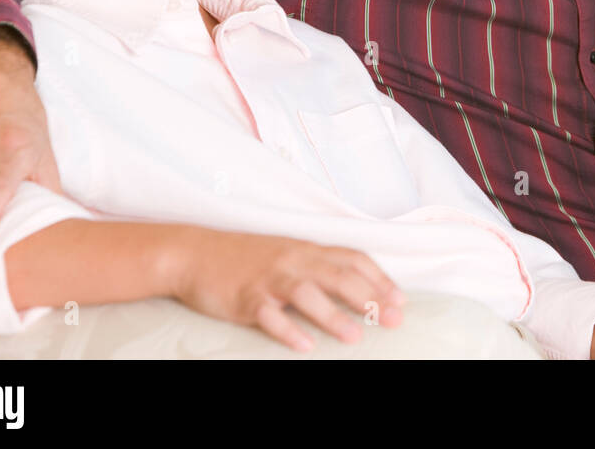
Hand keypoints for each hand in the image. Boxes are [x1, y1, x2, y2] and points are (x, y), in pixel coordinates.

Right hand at [169, 229, 404, 351]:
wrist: (194, 253)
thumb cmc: (245, 257)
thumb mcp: (287, 253)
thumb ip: (318, 266)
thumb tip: (355, 287)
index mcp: (306, 249)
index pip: (352, 258)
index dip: (380, 278)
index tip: (400, 300)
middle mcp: (292, 260)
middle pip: (338, 275)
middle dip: (369, 297)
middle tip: (392, 320)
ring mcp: (269, 279)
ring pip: (306, 293)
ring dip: (333, 315)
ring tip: (355, 337)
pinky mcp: (245, 298)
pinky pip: (269, 315)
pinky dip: (288, 330)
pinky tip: (304, 346)